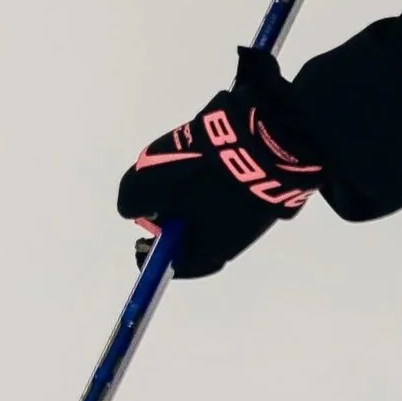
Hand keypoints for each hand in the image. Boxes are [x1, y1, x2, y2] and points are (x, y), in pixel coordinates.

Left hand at [117, 49, 321, 278]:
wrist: (271, 137)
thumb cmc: (208, 170)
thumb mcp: (153, 181)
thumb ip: (134, 198)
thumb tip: (131, 210)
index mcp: (212, 247)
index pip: (181, 263)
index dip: (157, 254)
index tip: (141, 242)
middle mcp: (237, 236)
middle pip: (199, 236)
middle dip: (176, 218)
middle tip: (160, 196)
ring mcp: (256, 212)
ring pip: (216, 211)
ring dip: (196, 197)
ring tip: (184, 169)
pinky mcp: (269, 188)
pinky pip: (234, 192)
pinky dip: (217, 182)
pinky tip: (209, 159)